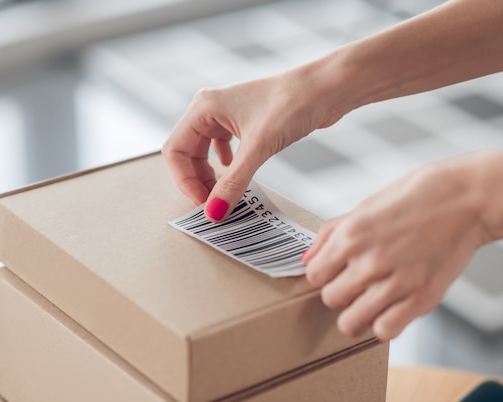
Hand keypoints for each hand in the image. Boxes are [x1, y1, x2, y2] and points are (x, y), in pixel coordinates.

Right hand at [162, 65, 343, 220]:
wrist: (327, 88)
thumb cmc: (293, 103)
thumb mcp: (259, 148)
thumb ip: (234, 182)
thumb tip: (214, 212)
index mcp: (204, 107)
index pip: (175, 150)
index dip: (185, 181)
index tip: (203, 203)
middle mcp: (211, 109)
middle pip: (187, 153)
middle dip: (197, 181)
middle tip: (214, 205)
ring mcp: (227, 115)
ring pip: (204, 152)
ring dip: (210, 175)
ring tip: (223, 195)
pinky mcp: (245, 123)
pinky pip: (223, 148)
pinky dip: (225, 166)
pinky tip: (236, 173)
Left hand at [303, 155, 490, 340]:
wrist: (468, 199)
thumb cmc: (419, 197)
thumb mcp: (366, 205)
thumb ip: (332, 233)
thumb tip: (309, 259)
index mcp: (351, 235)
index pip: (314, 275)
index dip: (324, 274)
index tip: (336, 271)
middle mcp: (369, 261)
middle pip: (330, 299)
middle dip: (340, 293)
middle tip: (356, 283)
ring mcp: (395, 283)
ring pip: (351, 322)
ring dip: (357, 313)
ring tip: (371, 300)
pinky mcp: (421, 299)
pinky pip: (384, 331)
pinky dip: (384, 324)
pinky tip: (391, 308)